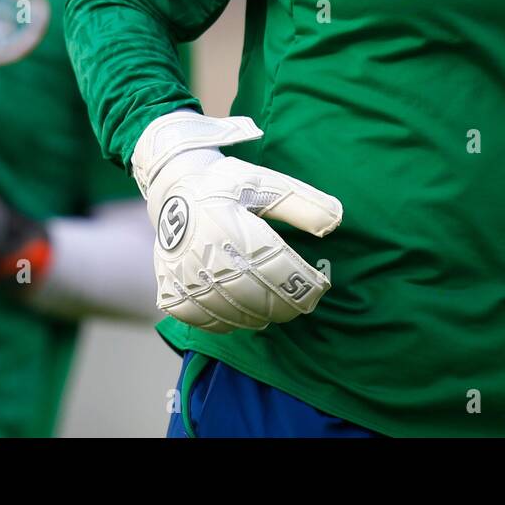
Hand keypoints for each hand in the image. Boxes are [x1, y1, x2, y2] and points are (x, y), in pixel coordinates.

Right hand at [132, 108, 342, 333]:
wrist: (173, 188)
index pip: (273, 265)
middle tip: (303, 303)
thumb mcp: (268, 182)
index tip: (321, 286)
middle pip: (253, 295)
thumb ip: (302, 203)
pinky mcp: (169, 289)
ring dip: (259, 315)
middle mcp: (201, 253)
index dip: (301, 282)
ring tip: (276, 309)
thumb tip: (335, 222)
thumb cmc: (228, 184)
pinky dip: (226, 322)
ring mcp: (181, 275)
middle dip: (284, 305)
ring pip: (229, 312)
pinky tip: (242, 313)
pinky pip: (202, 320)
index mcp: (227, 223)